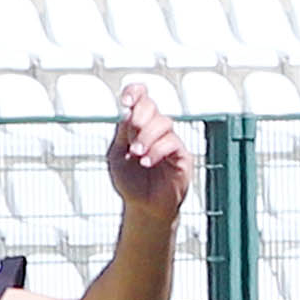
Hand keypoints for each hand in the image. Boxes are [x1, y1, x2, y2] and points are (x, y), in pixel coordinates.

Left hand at [100, 80, 194, 213]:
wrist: (144, 208)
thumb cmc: (131, 182)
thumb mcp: (117, 155)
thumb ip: (122, 134)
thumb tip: (127, 111)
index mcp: (137, 126)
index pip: (140, 99)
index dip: (135, 92)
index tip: (126, 100)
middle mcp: (155, 130)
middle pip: (152, 106)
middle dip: (140, 116)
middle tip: (131, 135)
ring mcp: (170, 141)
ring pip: (164, 122)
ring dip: (147, 136)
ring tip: (137, 154)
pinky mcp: (182, 156)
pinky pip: (172, 143)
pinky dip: (157, 150)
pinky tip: (147, 162)